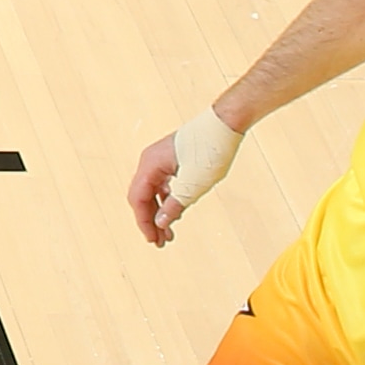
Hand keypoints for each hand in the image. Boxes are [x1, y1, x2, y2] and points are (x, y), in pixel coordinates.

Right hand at [124, 106, 236, 244]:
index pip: (138, 199)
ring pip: (152, 192)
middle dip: (150, 220)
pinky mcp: (171, 160)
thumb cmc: (210, 150)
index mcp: (150, 165)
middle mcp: (150, 161)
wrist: (226, 124)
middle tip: (161, 241)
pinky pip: (162, 184)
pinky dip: (167, 200)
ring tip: (169, 232)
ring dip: (159, 212)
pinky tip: (175, 213)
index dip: (144, 222)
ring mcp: (160, 160)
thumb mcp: (193, 185)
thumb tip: (161, 222)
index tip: (154, 240)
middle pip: (142, 197)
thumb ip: (174, 205)